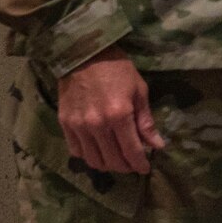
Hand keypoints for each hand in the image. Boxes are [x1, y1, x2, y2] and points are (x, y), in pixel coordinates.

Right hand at [57, 49, 165, 174]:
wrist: (83, 54)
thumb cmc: (117, 69)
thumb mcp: (139, 90)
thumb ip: (146, 121)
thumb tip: (157, 145)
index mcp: (119, 115)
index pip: (131, 151)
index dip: (140, 164)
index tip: (146, 169)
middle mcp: (97, 125)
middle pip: (112, 160)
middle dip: (126, 167)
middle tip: (133, 165)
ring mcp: (78, 126)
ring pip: (93, 160)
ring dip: (107, 165)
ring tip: (117, 161)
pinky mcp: (64, 124)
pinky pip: (76, 151)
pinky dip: (89, 156)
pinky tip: (99, 151)